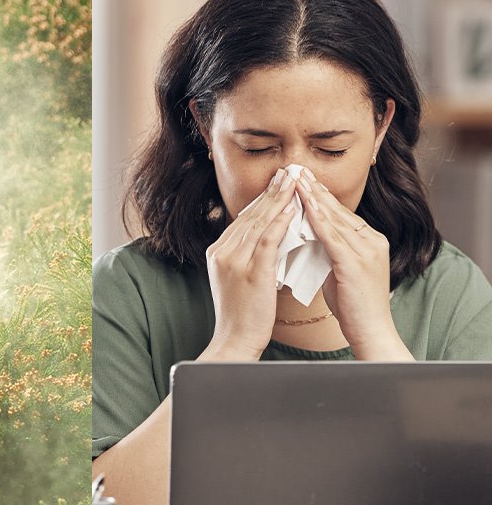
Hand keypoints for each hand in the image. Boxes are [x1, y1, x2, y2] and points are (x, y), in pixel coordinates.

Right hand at [201, 168, 296, 359]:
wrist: (234, 341)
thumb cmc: (241, 315)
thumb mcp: (237, 279)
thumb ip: (246, 256)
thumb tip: (265, 238)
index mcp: (218, 252)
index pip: (243, 219)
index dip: (262, 199)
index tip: (278, 183)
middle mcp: (223, 252)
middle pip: (250, 215)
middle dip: (271, 192)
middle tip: (288, 172)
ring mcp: (235, 261)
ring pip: (259, 223)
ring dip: (278, 200)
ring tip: (294, 182)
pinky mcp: (250, 272)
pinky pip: (267, 240)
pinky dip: (280, 222)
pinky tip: (292, 208)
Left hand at [295, 168, 410, 358]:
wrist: (371, 332)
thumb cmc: (354, 306)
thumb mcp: (340, 270)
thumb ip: (330, 250)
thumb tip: (310, 235)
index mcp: (370, 241)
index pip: (341, 213)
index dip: (320, 196)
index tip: (302, 180)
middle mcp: (372, 241)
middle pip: (338, 209)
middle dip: (315, 189)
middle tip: (296, 170)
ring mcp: (366, 250)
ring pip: (335, 218)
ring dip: (313, 198)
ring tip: (296, 180)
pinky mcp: (356, 263)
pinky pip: (332, 235)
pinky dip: (317, 218)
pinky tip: (304, 205)